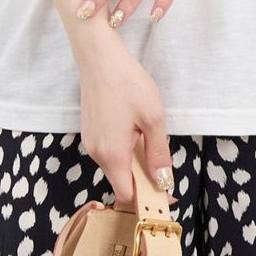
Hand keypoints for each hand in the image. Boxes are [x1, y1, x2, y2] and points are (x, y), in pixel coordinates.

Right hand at [76, 38, 176, 207]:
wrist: (98, 56)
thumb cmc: (127, 82)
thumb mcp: (153, 117)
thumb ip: (158, 153)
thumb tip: (163, 181)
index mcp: (112, 154)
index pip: (127, 195)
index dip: (148, 199)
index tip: (167, 194)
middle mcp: (96, 153)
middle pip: (121, 181)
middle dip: (142, 180)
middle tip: (163, 165)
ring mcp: (90, 142)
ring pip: (115, 166)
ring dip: (133, 162)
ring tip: (147, 137)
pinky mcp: (88, 132)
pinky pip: (108, 152)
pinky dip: (123, 150)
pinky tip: (134, 130)